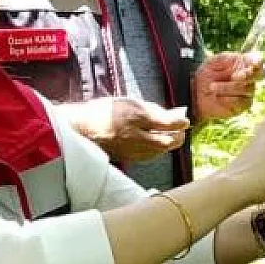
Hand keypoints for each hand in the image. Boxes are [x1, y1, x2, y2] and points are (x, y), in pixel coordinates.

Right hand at [66, 96, 189, 162]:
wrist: (80, 129)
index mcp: (137, 121)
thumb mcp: (132, 105)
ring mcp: (132, 151)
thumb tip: (178, 117)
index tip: (184, 119)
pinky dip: (157, 149)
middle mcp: (137, 140)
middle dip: (177, 136)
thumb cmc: (105, 112)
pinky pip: (149, 155)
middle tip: (180, 127)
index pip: (168, 125)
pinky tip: (156, 142)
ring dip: (168, 142)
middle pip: (166, 143)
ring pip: (159, 151)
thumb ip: (155, 112)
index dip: (179, 122)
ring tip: (170, 133)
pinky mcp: (128, 158)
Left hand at [193, 52, 263, 121]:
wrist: (196, 93)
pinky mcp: (243, 105)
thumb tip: (241, 58)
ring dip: (227, 88)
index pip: (259, 61)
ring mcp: (248, 91)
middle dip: (247, 75)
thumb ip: (227, 58)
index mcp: (244, 63)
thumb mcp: (214, 62)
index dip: (258, 62)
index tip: (253, 64)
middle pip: (259, 75)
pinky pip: (240, 101)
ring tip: (212, 87)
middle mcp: (250, 77)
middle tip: (234, 77)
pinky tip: (217, 97)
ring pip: (246, 88)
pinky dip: (227, 98)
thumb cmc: (207, 74)